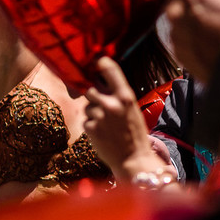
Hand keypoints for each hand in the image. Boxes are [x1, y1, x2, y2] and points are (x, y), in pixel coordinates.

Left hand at [83, 58, 174, 183]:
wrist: (133, 158)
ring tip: (107, 124)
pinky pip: (85, 120)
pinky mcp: (90, 128)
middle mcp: (111, 103)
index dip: (101, 63)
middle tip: (103, 107)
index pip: (110, 70)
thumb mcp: (131, 109)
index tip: (97, 60)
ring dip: (93, 113)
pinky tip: (103, 133)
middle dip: (93, 96)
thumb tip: (99, 81)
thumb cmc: (133, 132)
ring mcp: (100, 115)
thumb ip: (117, 95)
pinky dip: (91, 126)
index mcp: (126, 96)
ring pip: (87, 106)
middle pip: (90, 89)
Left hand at [164, 0, 219, 81]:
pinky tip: (202, 40)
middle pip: (170, 3)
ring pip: (172, 22)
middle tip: (203, 12)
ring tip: (205, 28)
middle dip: (182, 5)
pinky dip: (186, 38)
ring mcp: (173, 32)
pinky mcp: (174, 49)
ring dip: (184, 22)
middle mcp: (175, 13)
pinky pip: (176, 38)